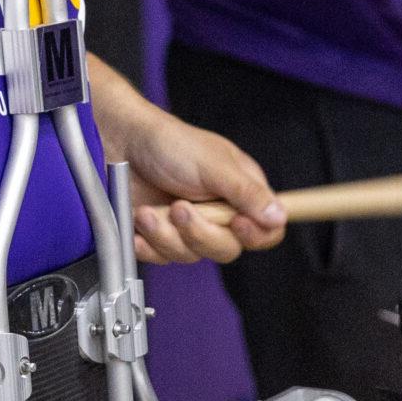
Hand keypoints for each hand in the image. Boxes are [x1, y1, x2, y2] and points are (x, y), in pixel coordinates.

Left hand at [119, 110, 285, 264]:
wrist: (123, 143)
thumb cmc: (171, 144)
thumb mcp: (214, 165)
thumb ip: (247, 193)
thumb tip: (278, 215)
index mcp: (241, 193)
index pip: (267, 229)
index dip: (255, 234)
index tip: (236, 223)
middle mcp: (219, 214)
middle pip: (228, 249)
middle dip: (200, 233)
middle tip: (179, 209)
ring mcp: (190, 227)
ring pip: (192, 255)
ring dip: (166, 235)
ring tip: (149, 211)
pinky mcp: (162, 236)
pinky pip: (163, 257)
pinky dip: (148, 245)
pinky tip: (139, 225)